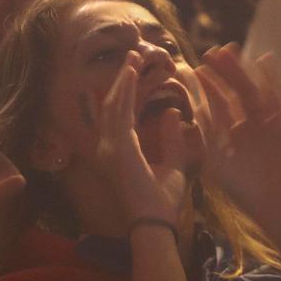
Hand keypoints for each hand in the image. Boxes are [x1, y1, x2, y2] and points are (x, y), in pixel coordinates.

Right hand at [88, 51, 191, 224]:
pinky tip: (133, 72)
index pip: (119, 115)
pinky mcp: (118, 147)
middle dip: (122, 79)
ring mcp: (109, 148)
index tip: (135, 72)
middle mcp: (107, 148)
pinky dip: (127, 89)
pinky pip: (121, 110)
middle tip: (133, 55)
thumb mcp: (173, 164)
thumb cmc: (163, 202)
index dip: (126, 92)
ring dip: (124, 79)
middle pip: (112, 105)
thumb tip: (171, 111)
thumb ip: (171, 138)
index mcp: (117, 153)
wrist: (156, 224)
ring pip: (114, 103)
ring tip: (134, 57)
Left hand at [195, 45, 280, 224]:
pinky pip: (277, 99)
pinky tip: (265, 62)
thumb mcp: (216, 159)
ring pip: (253, 91)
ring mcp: (267, 123)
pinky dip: (273, 81)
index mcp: (232, 131)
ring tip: (232, 50)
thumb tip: (192, 109)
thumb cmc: (241, 188)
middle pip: (235, 92)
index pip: (218, 103)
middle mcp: (249, 124)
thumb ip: (206, 134)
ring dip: (243, 71)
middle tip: (213, 51)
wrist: (271, 205)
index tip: (197, 67)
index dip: (209, 85)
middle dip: (225, 72)